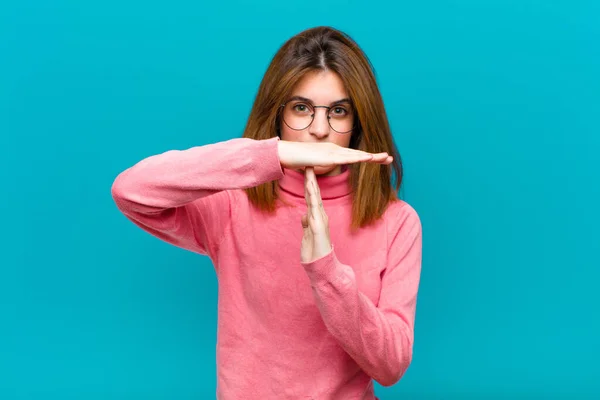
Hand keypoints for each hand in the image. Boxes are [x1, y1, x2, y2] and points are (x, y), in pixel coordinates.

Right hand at [278, 140, 392, 169]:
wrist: (285, 153)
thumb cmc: (296, 159)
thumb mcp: (312, 164)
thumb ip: (318, 165)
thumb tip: (319, 167)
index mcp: (332, 152)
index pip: (353, 156)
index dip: (366, 157)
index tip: (379, 160)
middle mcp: (335, 149)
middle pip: (358, 154)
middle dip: (375, 156)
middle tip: (390, 158)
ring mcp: (332, 152)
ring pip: (355, 155)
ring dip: (371, 157)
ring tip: (385, 158)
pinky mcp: (328, 156)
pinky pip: (346, 158)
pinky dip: (358, 158)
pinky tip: (368, 158)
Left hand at [300, 167, 332, 262]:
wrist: (321, 266)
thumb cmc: (314, 251)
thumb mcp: (307, 234)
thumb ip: (306, 224)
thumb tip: (304, 215)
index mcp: (316, 216)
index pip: (311, 197)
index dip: (308, 184)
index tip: (305, 170)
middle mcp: (320, 216)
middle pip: (314, 194)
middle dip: (311, 179)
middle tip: (308, 164)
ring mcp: (320, 221)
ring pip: (315, 200)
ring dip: (312, 186)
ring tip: (309, 173)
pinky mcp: (319, 228)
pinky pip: (315, 210)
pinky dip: (313, 200)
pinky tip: (311, 192)